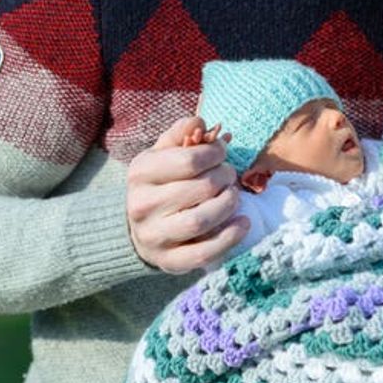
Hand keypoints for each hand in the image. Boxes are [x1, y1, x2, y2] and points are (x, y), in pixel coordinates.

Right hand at [126, 115, 249, 273]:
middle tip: (230, 175)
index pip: (189, 160)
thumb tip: (201, 121)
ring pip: (201, 220)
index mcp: (140, 173)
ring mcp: (154, 236)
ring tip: (234, 196)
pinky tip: (243, 223)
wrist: (139, 228)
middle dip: (226, 177)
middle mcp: (142, 205)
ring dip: (229, 204)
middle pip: (201, 188)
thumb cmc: (159, 183)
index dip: (215, 154)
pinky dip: (230, 238)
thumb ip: (181, 133)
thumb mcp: (162, 153)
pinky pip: (204, 253)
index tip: (222, 154)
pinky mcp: (169, 262)